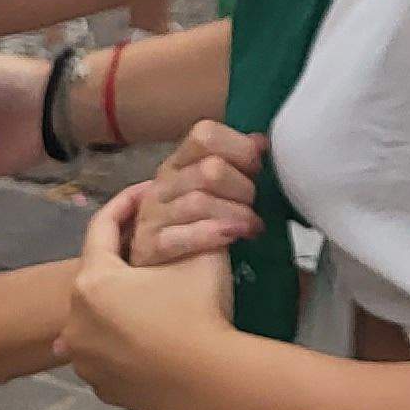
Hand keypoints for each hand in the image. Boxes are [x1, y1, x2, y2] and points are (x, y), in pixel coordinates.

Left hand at [59, 187, 226, 409]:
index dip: (125, 202)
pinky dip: (121, 340)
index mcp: (92, 283)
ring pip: (97, 319)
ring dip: (118, 303)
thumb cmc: (197, 310)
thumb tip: (180, 215)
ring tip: (153, 294)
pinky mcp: (100, 387)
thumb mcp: (197, 253)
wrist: (209, 381)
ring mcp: (84, 361)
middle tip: (156, 243)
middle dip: (124, 257)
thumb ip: (180, 228)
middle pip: (97, 276)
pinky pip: (106, 353)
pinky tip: (149, 336)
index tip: (146, 191)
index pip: (101, 228)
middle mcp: (74, 323)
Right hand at [135, 123, 265, 266]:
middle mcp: (162, 183)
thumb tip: (261, 142)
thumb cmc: (193, 223)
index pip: (205, 135)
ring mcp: (152, 214)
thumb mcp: (211, 188)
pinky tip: (233, 236)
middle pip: (210, 170)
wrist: (158, 274)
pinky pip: (180, 237)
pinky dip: (212, 234)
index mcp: (179, 161)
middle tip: (253, 204)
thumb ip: (235, 162)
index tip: (256, 168)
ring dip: (235, 213)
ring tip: (251, 225)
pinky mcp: (147, 247)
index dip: (239, 148)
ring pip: (199, 202)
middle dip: (242, 187)